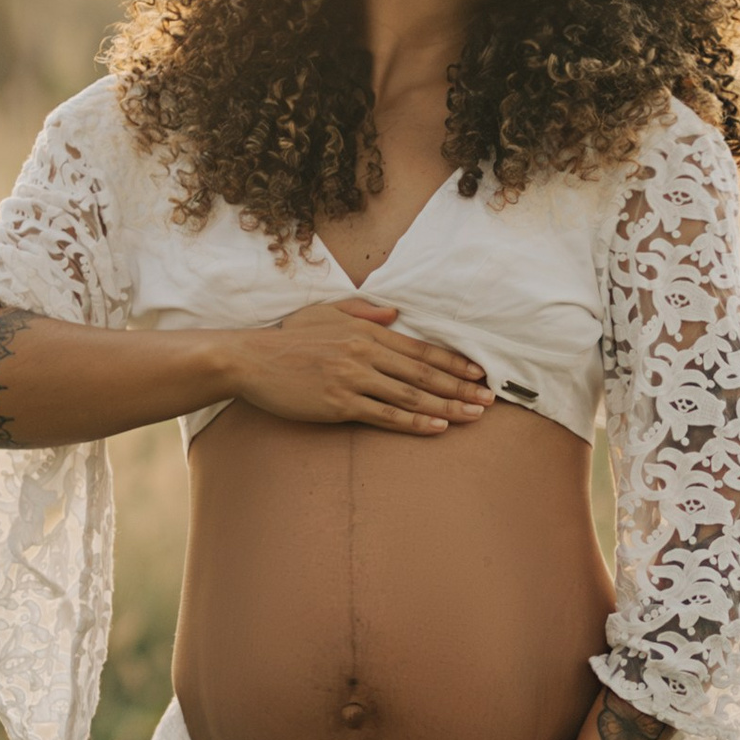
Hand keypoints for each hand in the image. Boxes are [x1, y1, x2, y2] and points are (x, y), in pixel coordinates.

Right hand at [222, 297, 489, 434]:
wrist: (250, 360)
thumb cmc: (287, 338)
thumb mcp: (325, 312)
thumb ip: (363, 312)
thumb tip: (394, 314)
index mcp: (366, 331)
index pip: (420, 349)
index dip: (453, 363)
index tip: (479, 373)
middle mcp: (365, 353)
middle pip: (423, 374)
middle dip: (461, 387)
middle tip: (489, 400)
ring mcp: (353, 379)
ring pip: (411, 396)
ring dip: (447, 407)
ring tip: (473, 416)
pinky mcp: (339, 404)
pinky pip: (385, 416)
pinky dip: (415, 422)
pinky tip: (437, 427)